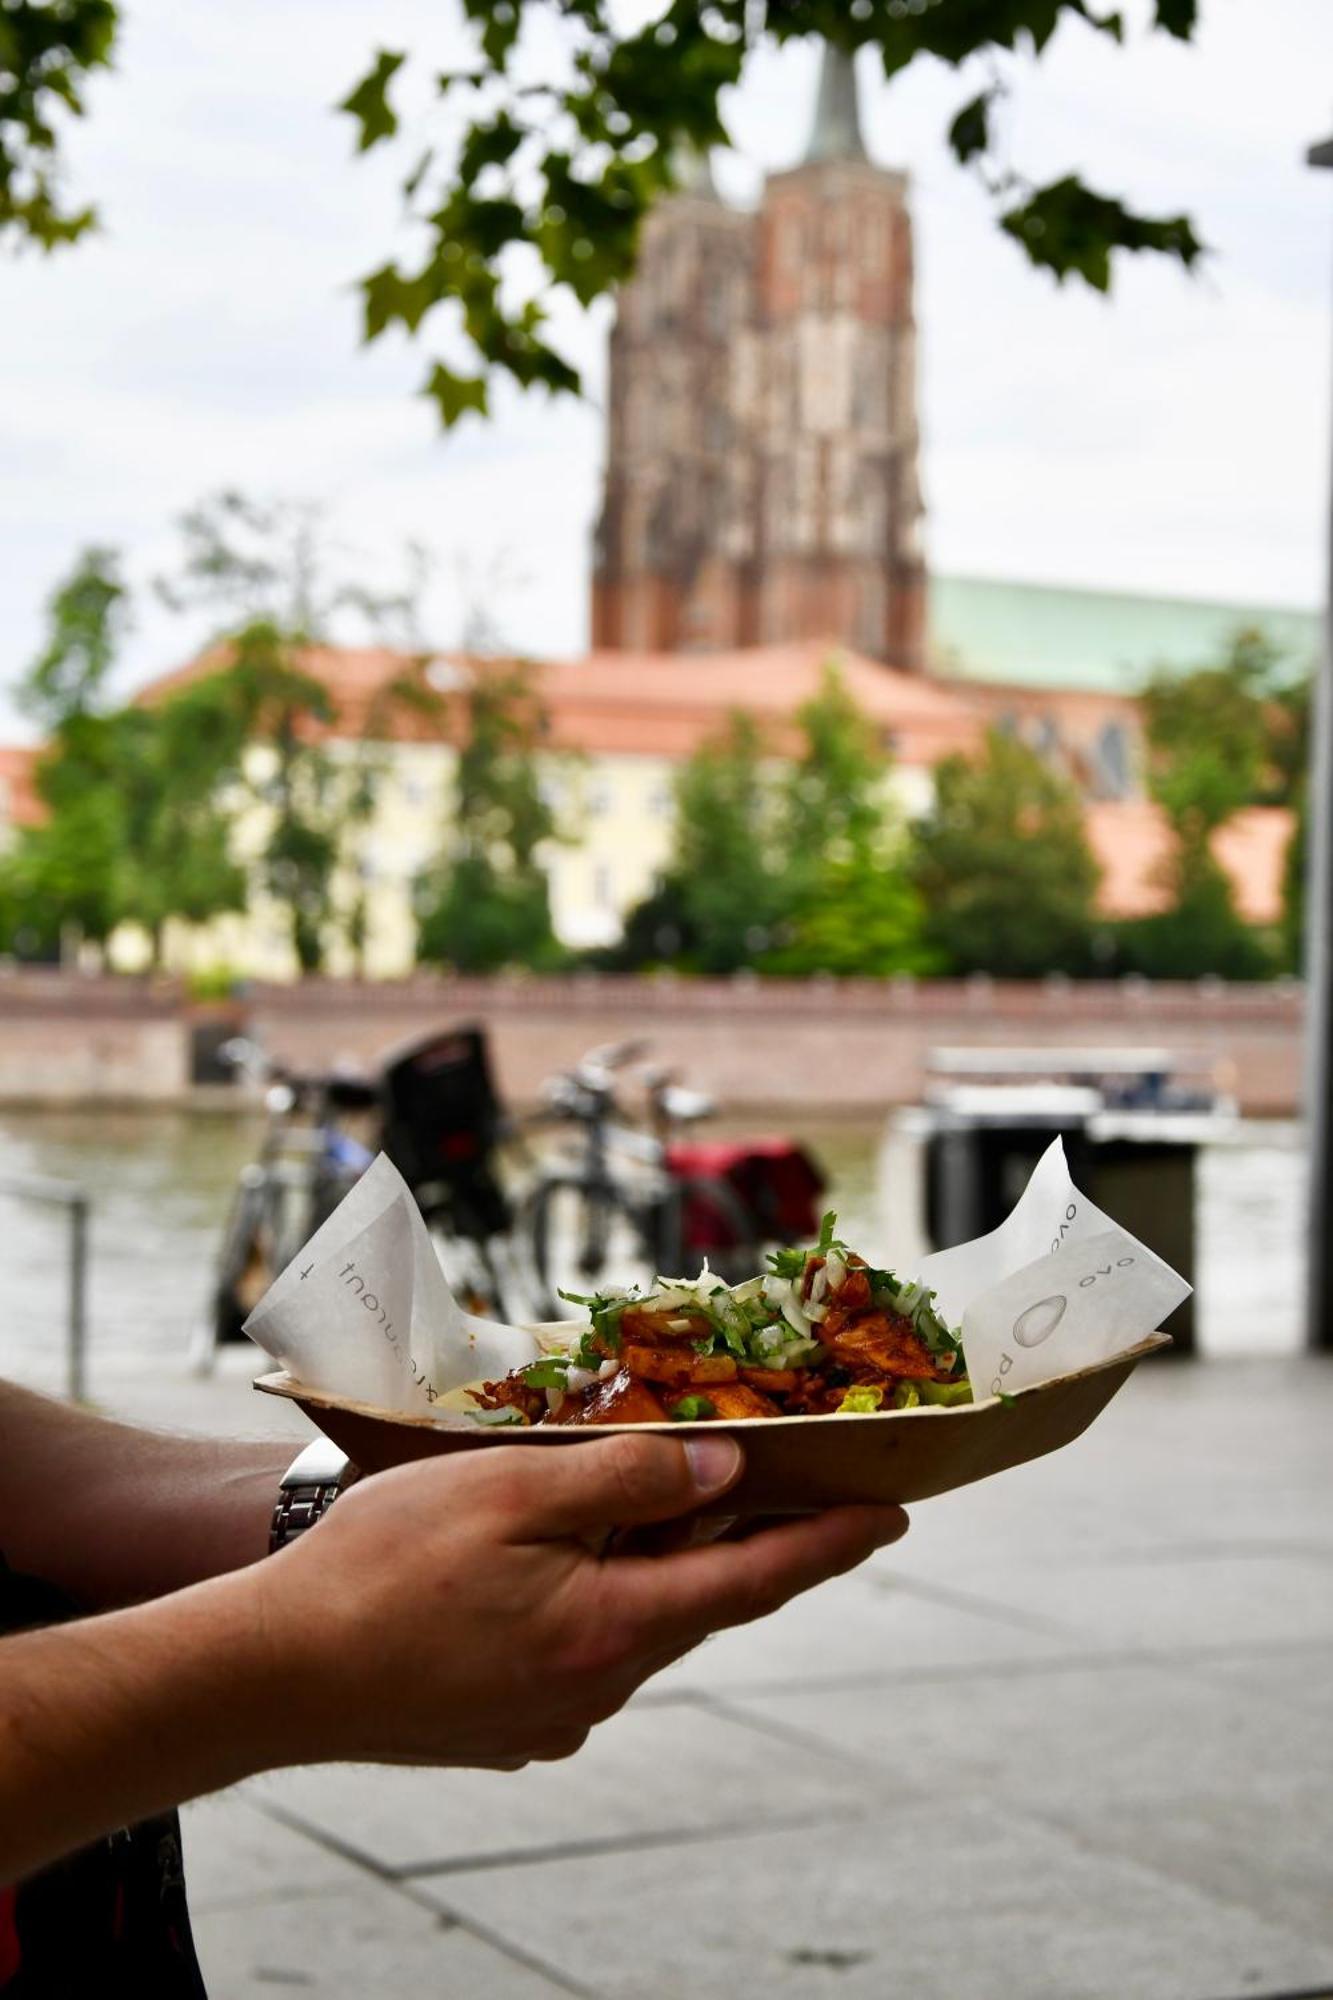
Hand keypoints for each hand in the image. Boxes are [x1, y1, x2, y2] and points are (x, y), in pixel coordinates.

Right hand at [256, 1435, 907, 1770]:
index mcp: (609, 1633)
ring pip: (633, 1622)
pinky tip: (559, 1553)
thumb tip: (726, 1473)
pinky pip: (580, 1647)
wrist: (268, 1675)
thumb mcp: (511, 1492)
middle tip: (777, 1475)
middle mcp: (594, 1691)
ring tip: (651, 1494)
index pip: (753, 1584)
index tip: (894, 1515)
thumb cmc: (382, 1569)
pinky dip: (596, 1593)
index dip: (829, 1544)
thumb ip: (627, 1478)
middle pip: (695, 1601)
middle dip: (736, 1538)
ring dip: (653, 1562)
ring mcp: (549, 1718)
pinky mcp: (506, 1725)